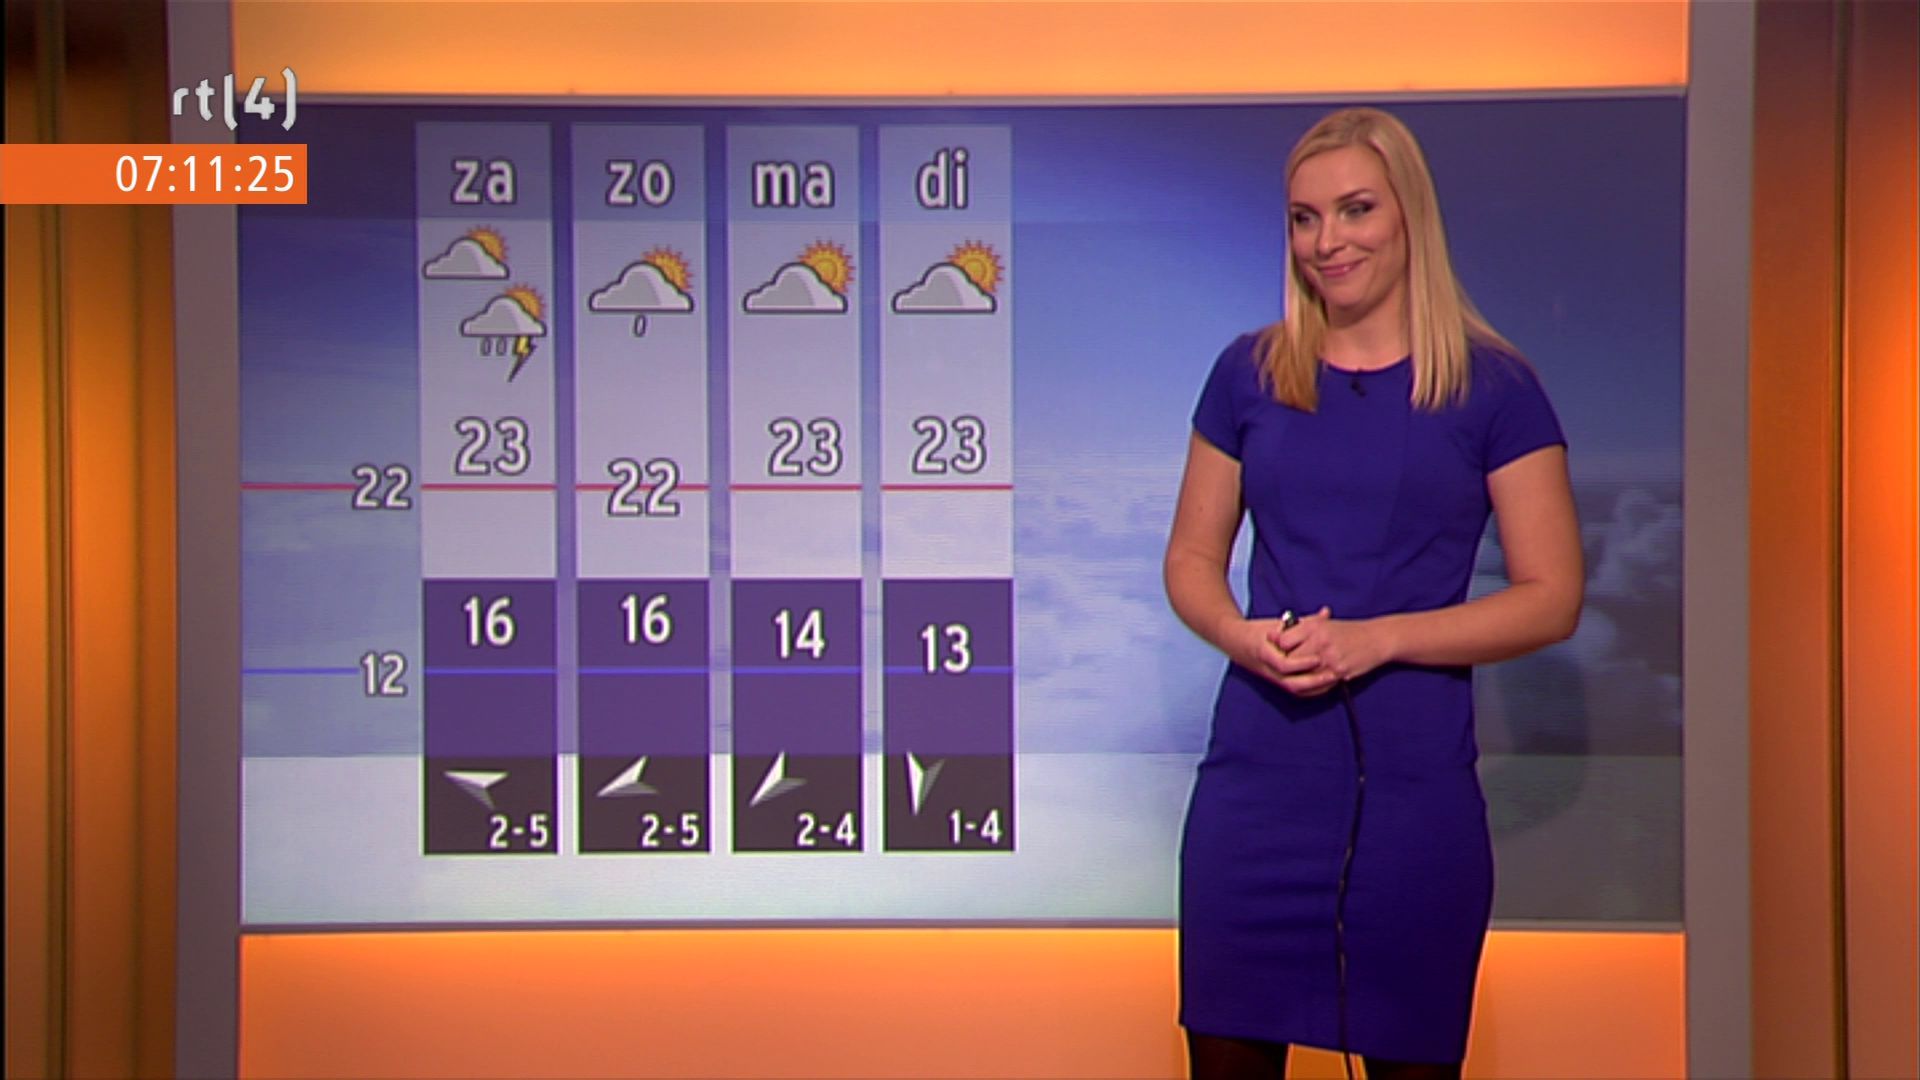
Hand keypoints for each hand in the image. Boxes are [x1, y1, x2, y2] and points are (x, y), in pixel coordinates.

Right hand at [1223, 615, 1333, 696]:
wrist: (1237, 644)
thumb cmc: (1260, 631)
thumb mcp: (1279, 624)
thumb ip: (1304, 621)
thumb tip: (1326, 612)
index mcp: (1265, 653)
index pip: (1283, 664)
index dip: (1302, 664)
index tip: (1319, 658)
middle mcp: (1269, 669)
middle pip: (1291, 683)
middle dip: (1314, 681)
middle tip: (1334, 673)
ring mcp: (1273, 678)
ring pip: (1295, 690)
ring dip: (1316, 687)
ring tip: (1334, 679)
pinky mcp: (1278, 682)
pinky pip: (1296, 691)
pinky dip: (1312, 690)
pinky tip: (1326, 684)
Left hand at [1271, 607, 1394, 689]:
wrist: (1376, 639)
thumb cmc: (1347, 631)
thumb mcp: (1322, 623)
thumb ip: (1298, 627)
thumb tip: (1272, 634)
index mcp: (1314, 626)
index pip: (1283, 641)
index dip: (1278, 647)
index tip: (1279, 650)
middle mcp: (1320, 641)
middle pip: (1291, 659)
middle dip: (1287, 664)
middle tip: (1285, 666)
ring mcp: (1329, 658)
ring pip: (1303, 673)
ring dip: (1299, 675)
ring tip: (1297, 673)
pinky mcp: (1338, 671)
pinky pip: (1318, 683)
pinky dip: (1312, 684)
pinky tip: (1310, 681)